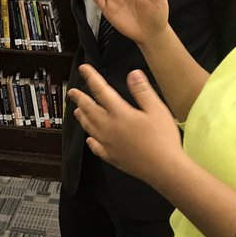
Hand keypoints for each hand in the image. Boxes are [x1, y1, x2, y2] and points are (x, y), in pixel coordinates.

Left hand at [70, 65, 181, 184]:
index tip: (83, 68)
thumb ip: (142, 91)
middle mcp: (109, 127)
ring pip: (89, 127)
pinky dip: (91, 141)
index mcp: (119, 113)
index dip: (91, 78)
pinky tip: (90, 139)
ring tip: (76, 111)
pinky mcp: (111, 157)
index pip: (101, 91)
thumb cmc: (162, 137)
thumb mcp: (157, 109)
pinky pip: (96, 147)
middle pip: (89, 109)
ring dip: (82, 117)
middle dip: (79, 98)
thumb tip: (132, 73)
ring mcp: (108, 144)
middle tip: (72, 91)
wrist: (163, 168)